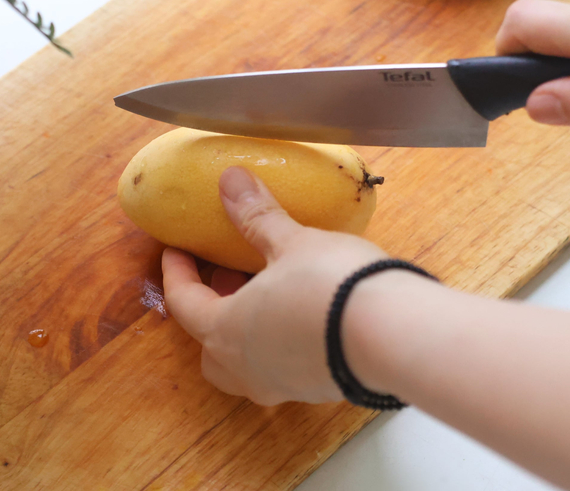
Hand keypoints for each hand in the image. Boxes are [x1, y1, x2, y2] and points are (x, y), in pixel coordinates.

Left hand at [161, 166, 391, 405]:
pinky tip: (303, 311)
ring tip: (266, 288)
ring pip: (246, 362)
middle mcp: (247, 368)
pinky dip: (279, 339)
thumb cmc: (331, 286)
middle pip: (209, 345)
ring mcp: (284, 384)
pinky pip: (283, 366)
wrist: (394, 336)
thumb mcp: (291, 242)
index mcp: (226, 332)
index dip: (176, 272)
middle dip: (211, 308)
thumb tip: (231, 181)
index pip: (183, 302)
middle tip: (226, 272)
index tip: (175, 250)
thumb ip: (257, 216)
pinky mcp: (318, 387)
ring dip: (246, 326)